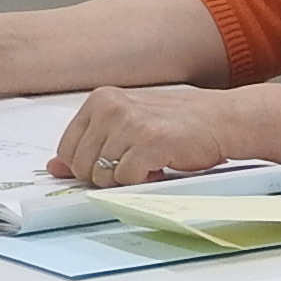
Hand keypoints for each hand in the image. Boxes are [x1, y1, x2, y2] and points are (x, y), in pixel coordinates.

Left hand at [51, 86, 247, 185]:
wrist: (226, 119)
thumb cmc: (181, 123)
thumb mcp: (129, 126)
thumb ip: (91, 144)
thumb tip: (55, 167)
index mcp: (101, 99)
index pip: (67, 149)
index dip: (89, 166)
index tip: (115, 162)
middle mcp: (111, 107)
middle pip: (82, 166)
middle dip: (107, 175)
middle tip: (138, 164)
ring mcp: (130, 123)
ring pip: (103, 175)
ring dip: (128, 179)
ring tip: (152, 163)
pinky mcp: (150, 141)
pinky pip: (126, 179)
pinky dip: (143, 181)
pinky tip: (161, 167)